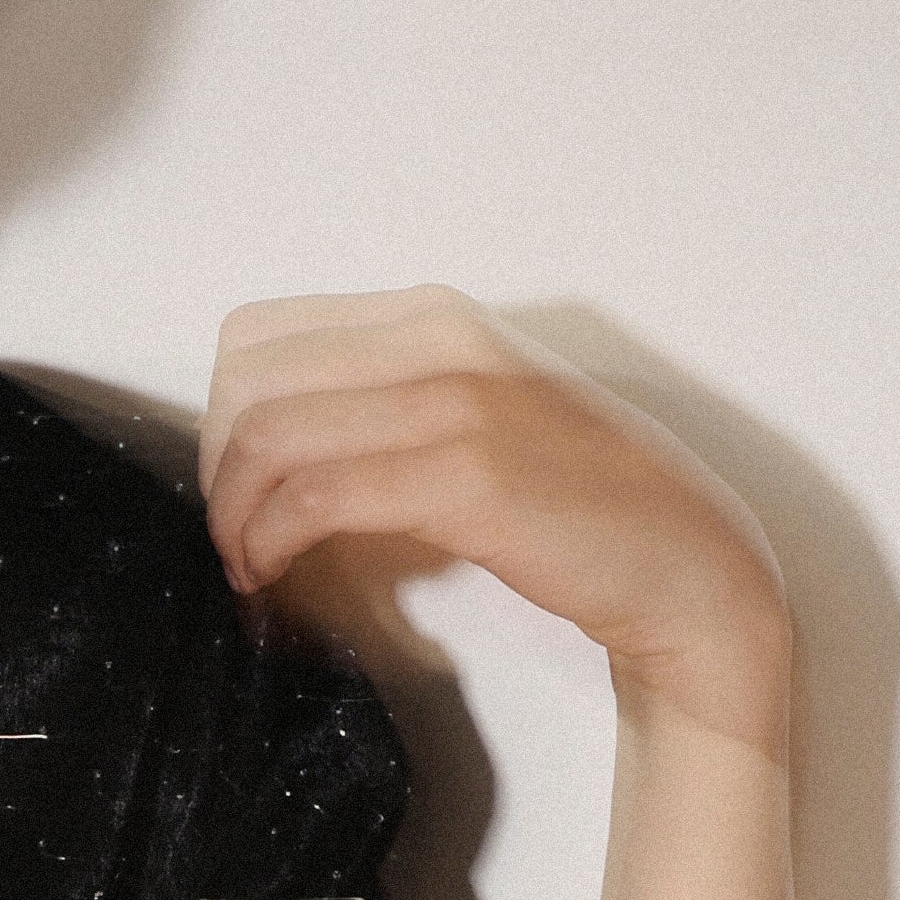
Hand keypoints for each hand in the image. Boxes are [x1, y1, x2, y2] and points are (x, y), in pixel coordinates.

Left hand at [201, 289, 790, 748]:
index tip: (236, 492)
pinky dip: (270, 544)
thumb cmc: (576, 510)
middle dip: (215, 472)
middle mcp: (439, 339)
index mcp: (433, 320)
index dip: (220, 422)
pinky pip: (317, 496)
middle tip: (232, 540)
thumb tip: (267, 469)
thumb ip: (379, 422)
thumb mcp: (467, 429)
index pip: (258, 338)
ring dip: (233, 515)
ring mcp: (457, 401)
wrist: (684, 566)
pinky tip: (273, 580)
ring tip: (247, 569)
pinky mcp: (468, 476)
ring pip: (266, 434)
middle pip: (244, 382)